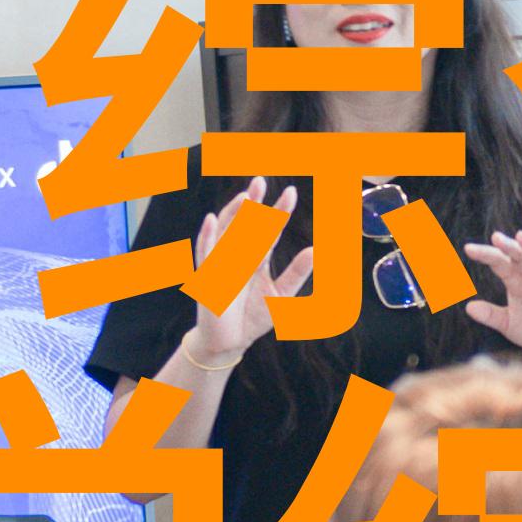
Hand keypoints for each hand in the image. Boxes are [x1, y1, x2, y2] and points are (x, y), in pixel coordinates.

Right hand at [180, 187, 313, 374]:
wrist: (231, 341)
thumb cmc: (254, 317)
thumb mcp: (282, 295)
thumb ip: (296, 273)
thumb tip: (316, 250)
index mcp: (257, 257)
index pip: (270, 229)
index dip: (279, 211)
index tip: (291, 192)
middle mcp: (239, 254)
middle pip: (246, 223)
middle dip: (253, 202)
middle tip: (261, 180)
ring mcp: (222, 262)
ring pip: (226, 231)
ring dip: (233, 213)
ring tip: (245, 197)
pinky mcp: (207, 275)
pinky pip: (205, 252)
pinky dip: (207, 236)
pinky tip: (211, 219)